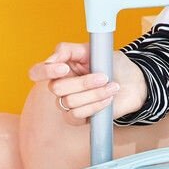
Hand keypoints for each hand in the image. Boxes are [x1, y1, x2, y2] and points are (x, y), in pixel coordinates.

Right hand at [27, 42, 147, 124]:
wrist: (133, 82)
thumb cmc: (111, 64)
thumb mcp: (90, 50)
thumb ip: (68, 50)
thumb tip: (53, 58)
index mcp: (60, 69)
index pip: (36, 72)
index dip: (45, 71)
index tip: (64, 68)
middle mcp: (61, 87)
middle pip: (56, 88)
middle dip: (83, 82)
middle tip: (103, 76)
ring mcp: (69, 104)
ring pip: (70, 102)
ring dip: (94, 93)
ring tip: (111, 86)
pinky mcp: (80, 118)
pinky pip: (78, 115)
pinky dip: (95, 105)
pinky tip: (108, 98)